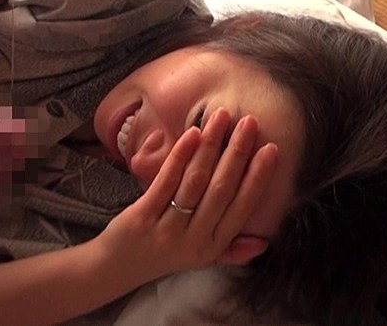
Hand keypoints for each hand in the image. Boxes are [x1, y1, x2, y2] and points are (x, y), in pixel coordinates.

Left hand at [94, 108, 276, 285]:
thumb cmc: (162, 255)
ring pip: (195, 181)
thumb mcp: (201, 259)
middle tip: (249, 123)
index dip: (258, 178)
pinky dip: (180, 155)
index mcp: (213, 247)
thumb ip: (232, 250)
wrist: (115, 268)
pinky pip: (166, 181)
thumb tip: (264, 243)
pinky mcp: (142, 218)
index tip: (271, 149)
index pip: (242, 207)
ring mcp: (167, 230)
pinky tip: (192, 133)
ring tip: (221, 117)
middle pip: (221, 190)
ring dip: (211, 146)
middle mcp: (194, 240)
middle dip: (238, 153)